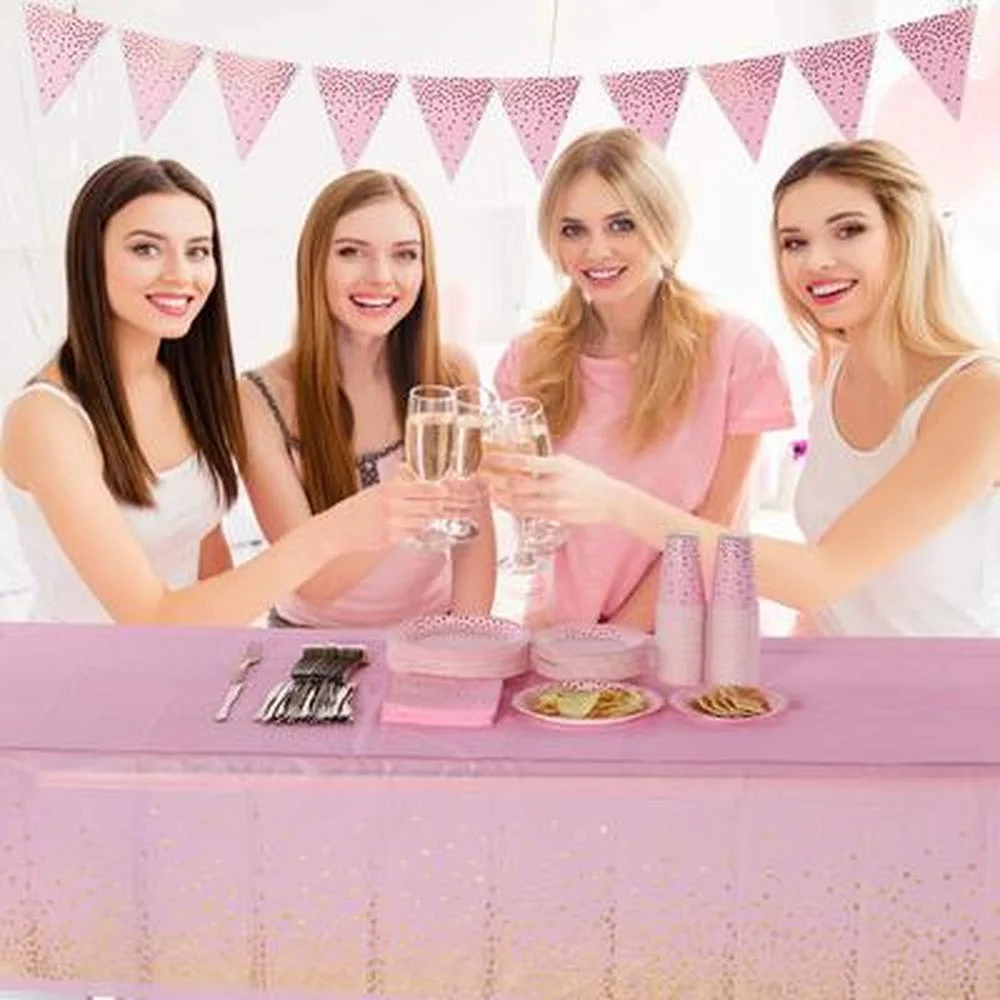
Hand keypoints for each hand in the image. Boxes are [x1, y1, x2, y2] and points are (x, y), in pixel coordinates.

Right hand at [326, 472, 448, 551]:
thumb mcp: (374, 490)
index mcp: (388, 490)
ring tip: (430, 514)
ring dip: (428, 519)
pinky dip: (415, 529)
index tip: (446, 491)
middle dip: (439, 506)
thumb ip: (395, 485)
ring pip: (423, 522)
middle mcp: (392, 507)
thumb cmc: (355, 509)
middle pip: (428, 507)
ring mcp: (392, 525)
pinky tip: (412, 525)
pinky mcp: (390, 540)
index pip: (422, 489)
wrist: (336, 530)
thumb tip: (411, 474)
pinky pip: (412, 534)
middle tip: (445, 504)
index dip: (438, 491)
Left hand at [482, 452, 616, 525]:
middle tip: (481, 474)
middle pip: (516, 484)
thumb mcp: (570, 463)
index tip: (488, 456)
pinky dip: (511, 507)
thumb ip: (548, 462)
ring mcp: (553, 503)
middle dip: (494, 479)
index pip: (524, 462)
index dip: (502, 460)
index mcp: (558, 467)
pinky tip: (503, 503)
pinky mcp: (554, 516)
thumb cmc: (591, 479)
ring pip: (518, 501)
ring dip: (500, 496)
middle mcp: (554, 485)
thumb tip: (527, 458)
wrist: (611, 501)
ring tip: (489, 490)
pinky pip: (527, 512)